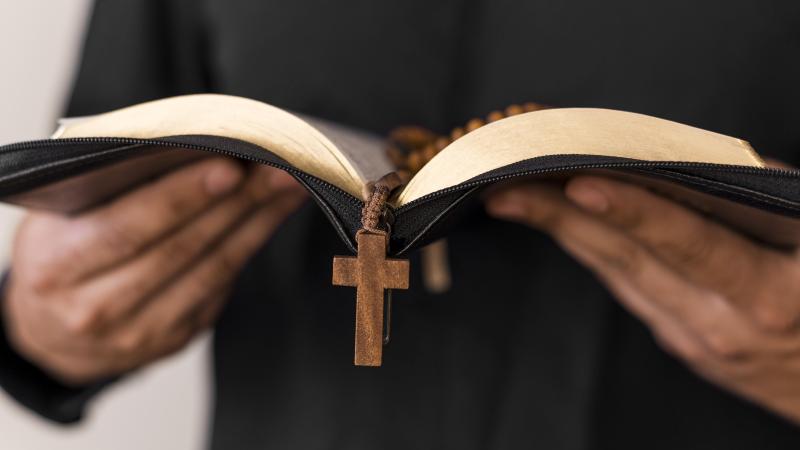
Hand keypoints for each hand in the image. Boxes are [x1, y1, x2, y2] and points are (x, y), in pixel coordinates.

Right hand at [2, 158, 306, 385]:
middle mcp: (97, 307)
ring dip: (258, 221)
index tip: (229, 167)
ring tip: (289, 184)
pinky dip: (252, 243)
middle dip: (237, 203)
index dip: (182, 198)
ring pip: (213, 269)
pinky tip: (273, 213)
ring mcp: (141, 330)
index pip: (128, 227)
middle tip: (277, 166)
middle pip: (182, 248)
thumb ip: (109, 190)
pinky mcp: (177, 336)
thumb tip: (186, 147)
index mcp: (58, 267)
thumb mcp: (58, 220)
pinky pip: (222, 285)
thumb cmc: (60, 257)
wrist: (53, 333)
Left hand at [486, 175, 799, 423]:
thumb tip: (698, 164)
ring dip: (565, 232)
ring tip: (516, 197)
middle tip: (508, 185)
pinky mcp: (683, 344)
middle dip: (562, 217)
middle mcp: (721, 322)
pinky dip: (595, 252)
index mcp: (766, 294)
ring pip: (619, 275)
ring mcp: (696, 338)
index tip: (578, 182)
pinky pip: (630, 290)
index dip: (631, 211)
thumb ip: (770, 201)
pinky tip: (562, 224)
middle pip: (629, 259)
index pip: (686, 240)